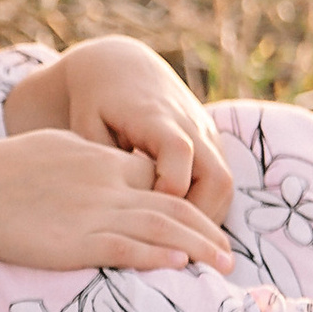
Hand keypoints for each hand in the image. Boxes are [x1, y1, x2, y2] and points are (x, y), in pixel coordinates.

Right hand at [0, 131, 236, 272]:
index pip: (158, 177)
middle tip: (230, 253)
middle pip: (173, 205)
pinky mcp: (77, 241)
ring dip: (199, 247)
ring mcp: (94, 212)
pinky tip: (181, 267)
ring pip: (162, 228)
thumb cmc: (1, 167)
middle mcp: (107, 184)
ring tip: (223, 264)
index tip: (204, 222)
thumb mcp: (55, 148)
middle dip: (207, 229)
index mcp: (101, 160)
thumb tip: (108, 168)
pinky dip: (159, 257)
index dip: (187, 200)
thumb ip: (88, 159)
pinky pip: (129, 248)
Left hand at [4, 38, 234, 223]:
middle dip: (200, 217)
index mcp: (157, 119)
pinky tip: (181, 227)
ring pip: (226, 184)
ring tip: (179, 244)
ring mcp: (205, 135)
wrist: (120, 65)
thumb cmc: (96, 99)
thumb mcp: (86, 122)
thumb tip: (113, 207)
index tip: (146, 215)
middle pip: (218, 178)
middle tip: (173, 246)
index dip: (166, 191)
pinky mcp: (210, 143)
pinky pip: (220, 180)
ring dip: (208, 216)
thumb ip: (99, 161)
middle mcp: (190, 127)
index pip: (178, 155)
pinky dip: (207, 205)